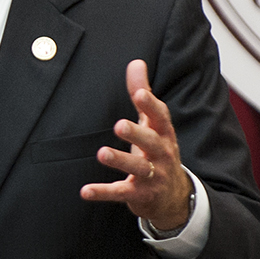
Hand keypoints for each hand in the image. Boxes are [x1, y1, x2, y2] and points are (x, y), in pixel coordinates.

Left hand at [80, 60, 191, 232]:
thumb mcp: (154, 124)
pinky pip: (120, 193)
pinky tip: (85, 191)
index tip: (139, 93)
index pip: (160, 117)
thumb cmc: (158, 151)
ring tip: (102, 153)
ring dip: (120, 160)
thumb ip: (143, 93)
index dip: (150, 105)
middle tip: (119, 125)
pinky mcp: (139, 195)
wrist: (174, 196)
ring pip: (137, 167)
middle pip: (151, 142)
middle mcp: (161, 154)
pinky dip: (103, 192)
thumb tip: (136, 62)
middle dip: (137, 133)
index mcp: (164, 133)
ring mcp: (152, 176)